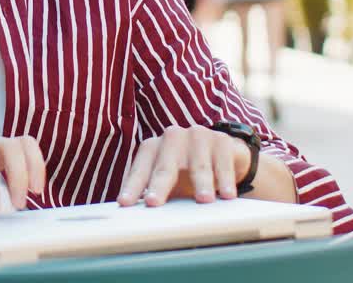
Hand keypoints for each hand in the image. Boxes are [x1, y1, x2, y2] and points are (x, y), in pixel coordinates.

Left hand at [117, 126, 249, 205]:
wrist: (222, 155)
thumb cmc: (187, 172)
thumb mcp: (169, 182)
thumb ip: (154, 192)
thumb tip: (135, 217)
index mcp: (153, 148)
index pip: (140, 170)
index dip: (132, 187)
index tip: (124, 203)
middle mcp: (171, 137)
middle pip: (164, 167)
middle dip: (159, 186)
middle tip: (154, 202)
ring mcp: (196, 136)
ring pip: (197, 165)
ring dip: (201, 183)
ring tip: (204, 200)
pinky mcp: (220, 140)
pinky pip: (223, 162)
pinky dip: (226, 179)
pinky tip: (228, 194)